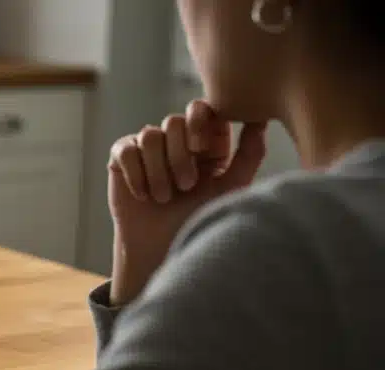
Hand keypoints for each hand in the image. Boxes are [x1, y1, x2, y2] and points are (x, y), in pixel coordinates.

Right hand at [108, 100, 267, 305]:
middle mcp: (176, 139)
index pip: (201, 109)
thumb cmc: (200, 218)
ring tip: (164, 197)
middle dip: (180, 156)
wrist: (163, 246)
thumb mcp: (232, 186)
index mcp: (204, 139)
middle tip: (186, 186)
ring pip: (149, 135)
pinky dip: (136, 174)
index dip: (200, 122)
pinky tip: (143, 195)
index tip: (204, 150)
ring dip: (158, 171)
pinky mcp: (123, 158)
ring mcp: (148, 147)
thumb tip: (262, 118)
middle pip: (174, 121)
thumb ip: (250, 152)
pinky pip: (126, 150)